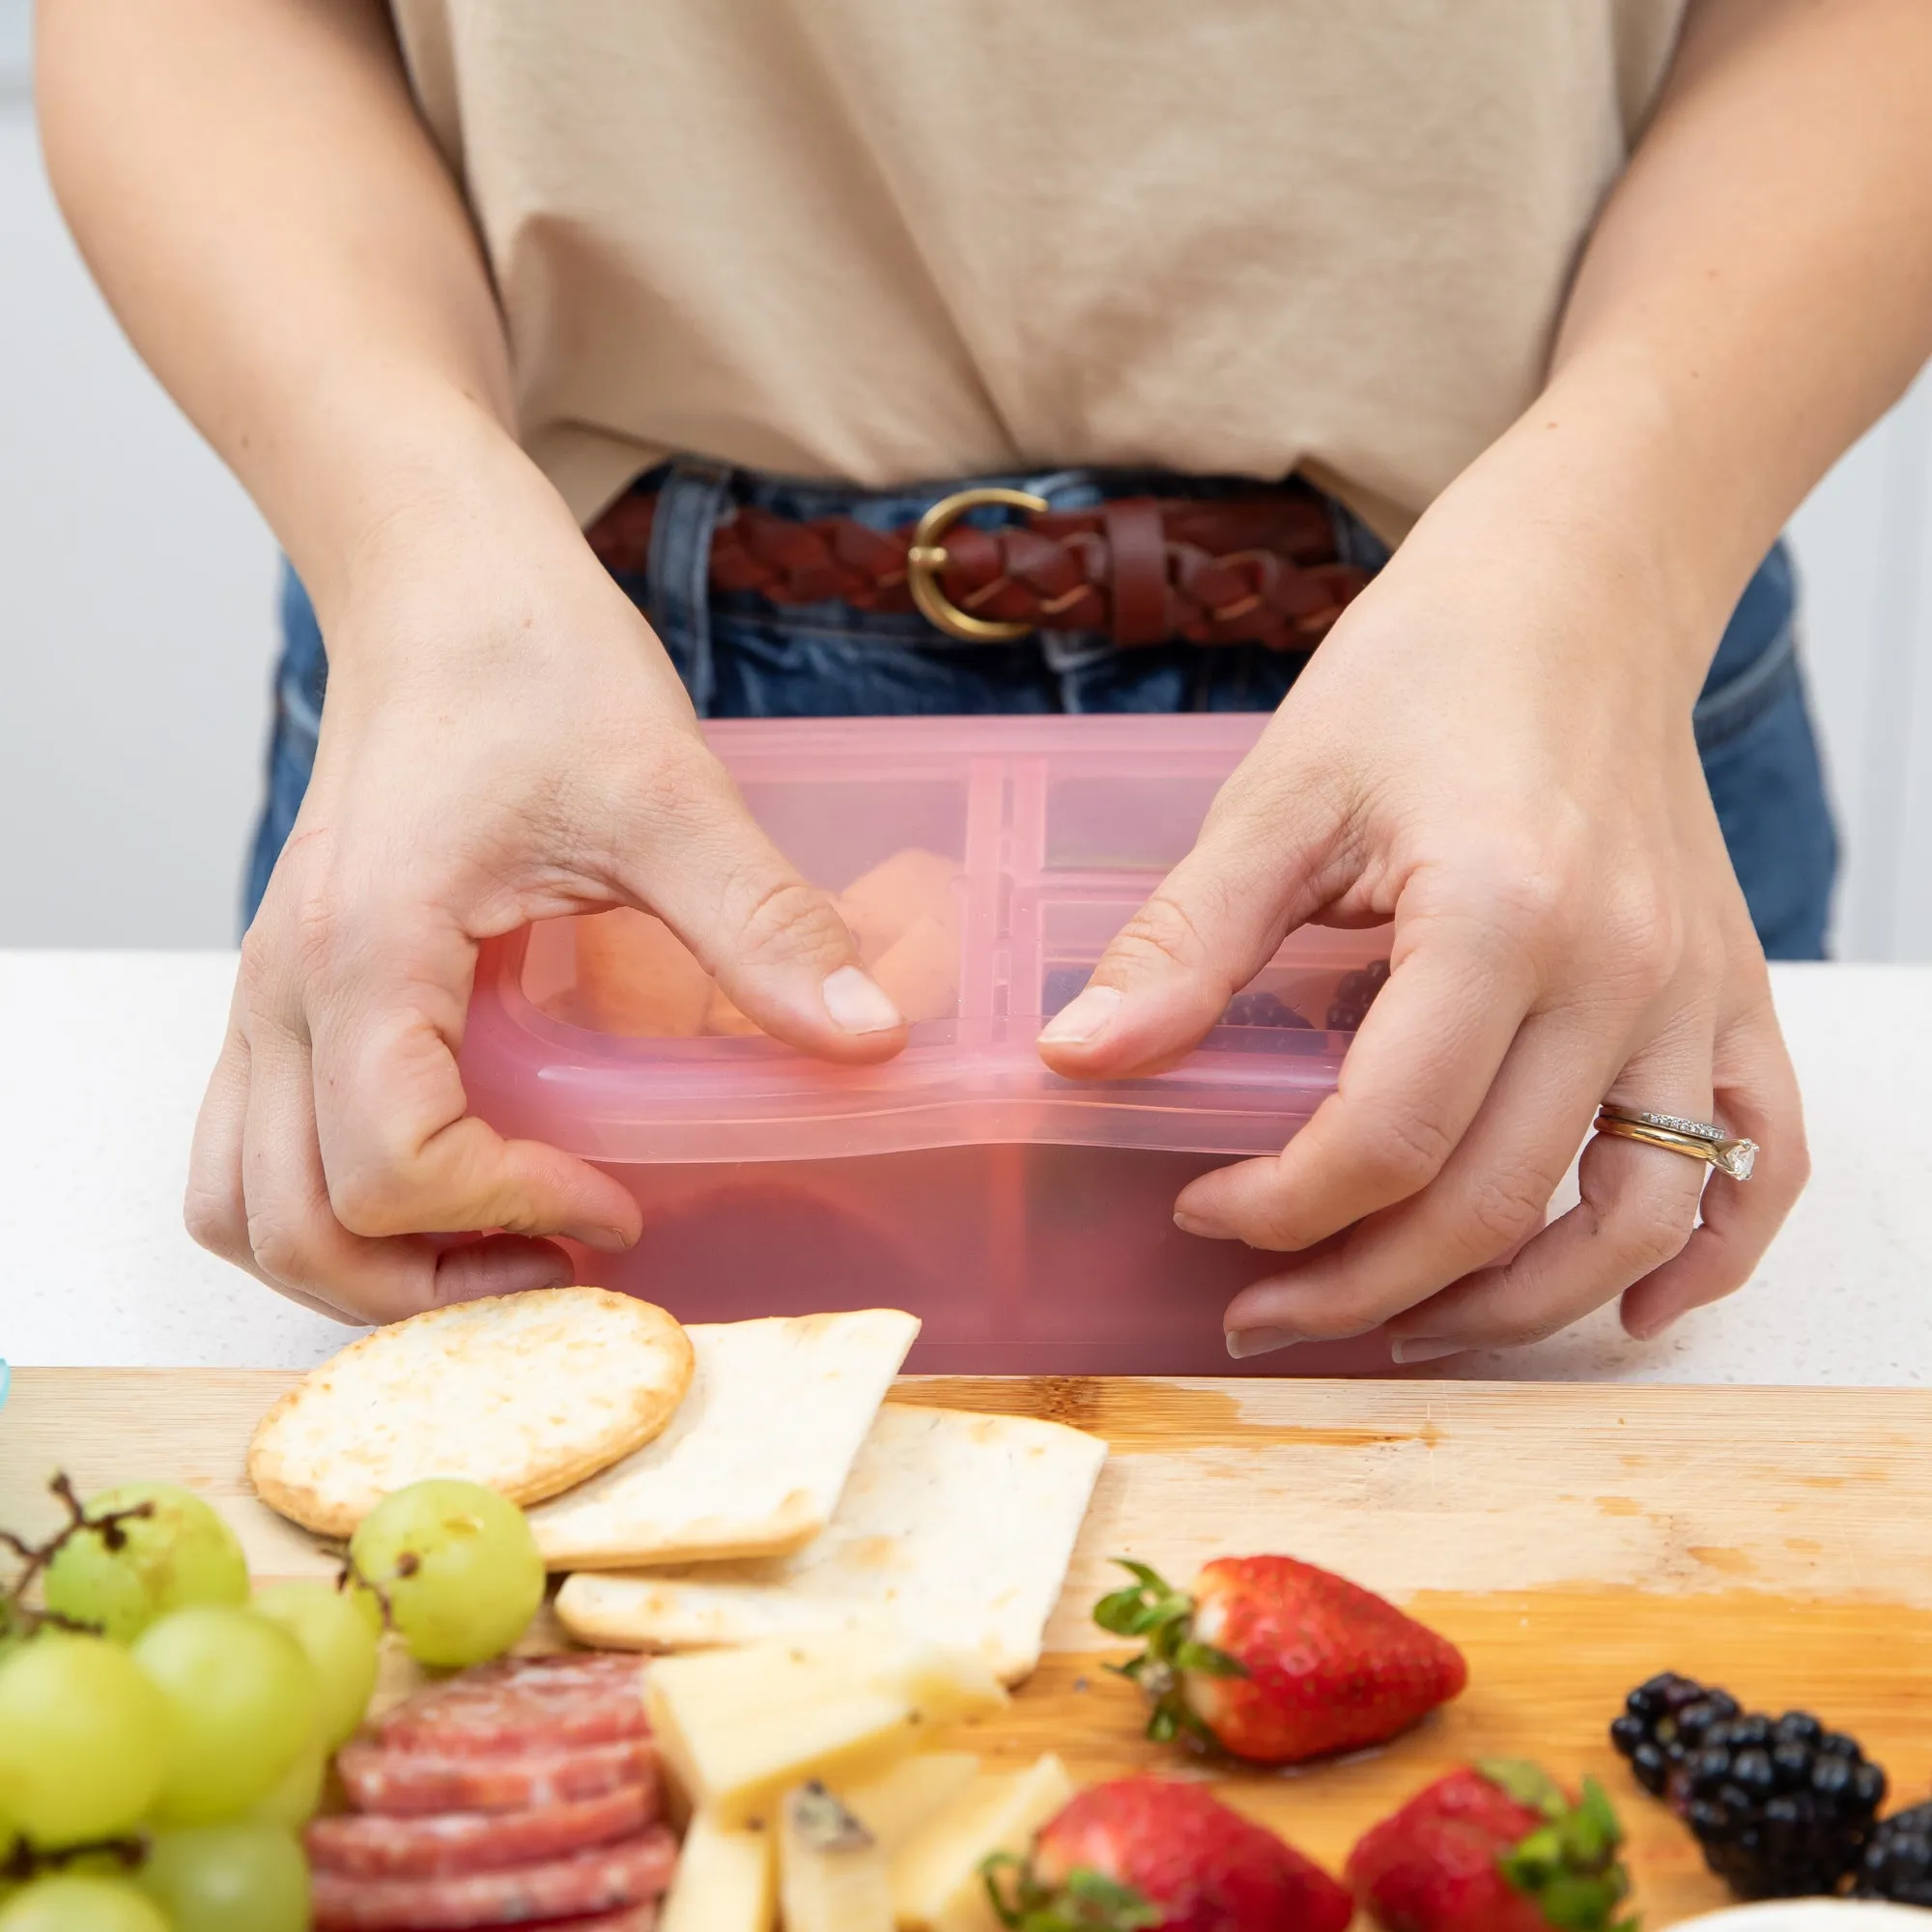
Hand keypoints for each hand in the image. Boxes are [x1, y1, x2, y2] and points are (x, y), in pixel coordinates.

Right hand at [185, 463, 905, 1323]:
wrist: (440, 580)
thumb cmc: (529, 661)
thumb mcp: (666, 791)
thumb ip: (760, 923)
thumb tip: (868, 1039)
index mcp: (367, 950)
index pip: (390, 1165)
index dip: (510, 1210)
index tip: (618, 1202)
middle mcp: (284, 989)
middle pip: (289, 1224)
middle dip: (425, 1289)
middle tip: (561, 1268)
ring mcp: (270, 992)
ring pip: (240, 1201)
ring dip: (355, 1267)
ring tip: (497, 1250)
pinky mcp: (292, 986)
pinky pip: (252, 1142)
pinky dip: (329, 1203)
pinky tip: (452, 1181)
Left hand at [1036, 436, 1806, 1361]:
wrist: (1576, 593)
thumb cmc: (1424, 675)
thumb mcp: (1281, 795)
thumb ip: (1187, 940)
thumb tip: (1075, 1058)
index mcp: (1499, 914)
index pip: (1387, 1138)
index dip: (1279, 1207)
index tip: (1201, 1208)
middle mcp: (1620, 969)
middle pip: (1498, 1204)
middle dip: (1363, 1286)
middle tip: (1266, 1309)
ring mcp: (1693, 989)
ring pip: (1635, 1216)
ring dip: (1518, 1306)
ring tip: (1407, 1328)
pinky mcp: (1733, 990)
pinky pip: (1758, 1157)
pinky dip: (1706, 1251)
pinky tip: (1629, 1302)